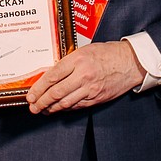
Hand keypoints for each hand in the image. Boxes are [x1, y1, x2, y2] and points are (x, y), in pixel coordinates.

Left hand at [26, 41, 143, 113]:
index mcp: (78, 60)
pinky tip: (58, 108)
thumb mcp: (84, 50)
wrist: (130, 62)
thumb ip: (68, 62)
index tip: (31, 94)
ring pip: (65, 102)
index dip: (38, 88)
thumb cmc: (107, 53)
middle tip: (33, 106)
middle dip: (41, 102)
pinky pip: (77, 106)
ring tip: (42, 110)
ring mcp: (90, 88)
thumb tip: (50, 75)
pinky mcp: (97, 98)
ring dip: (51, 108)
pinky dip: (65, 108)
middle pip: (56, 92)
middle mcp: (83, 75)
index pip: (52, 76)